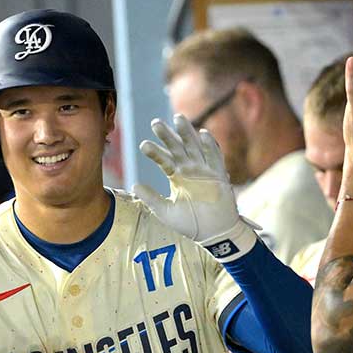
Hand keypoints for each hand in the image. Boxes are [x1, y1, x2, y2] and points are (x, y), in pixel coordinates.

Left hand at [135, 114, 257, 255]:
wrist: (214, 233)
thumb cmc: (190, 223)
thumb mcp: (166, 211)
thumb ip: (151, 198)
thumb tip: (133, 185)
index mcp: (177, 176)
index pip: (164, 160)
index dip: (155, 152)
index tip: (142, 145)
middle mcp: (190, 170)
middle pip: (177, 148)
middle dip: (168, 136)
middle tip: (155, 123)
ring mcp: (204, 171)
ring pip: (195, 147)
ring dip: (187, 133)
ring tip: (178, 118)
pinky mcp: (218, 176)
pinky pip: (215, 158)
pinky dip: (210, 146)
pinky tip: (203, 134)